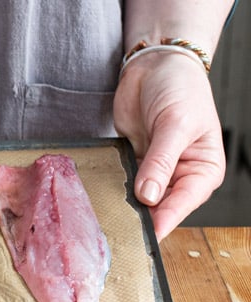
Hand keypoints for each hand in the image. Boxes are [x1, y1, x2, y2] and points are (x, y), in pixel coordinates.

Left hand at [113, 52, 225, 240]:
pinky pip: (123, 183)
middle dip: (141, 218)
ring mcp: (155, 171)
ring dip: (124, 206)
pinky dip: (113, 191)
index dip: (164, 220)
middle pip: (160, 207)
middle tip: (118, 232)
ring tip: (104, 220)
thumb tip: (147, 196)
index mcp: (203, 169)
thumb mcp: (174, 124)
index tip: (146, 236)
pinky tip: (98, 200)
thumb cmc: (180, 89)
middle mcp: (181, 175)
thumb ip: (160, 161)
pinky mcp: (134, 163)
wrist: (156, 65)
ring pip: (139, 200)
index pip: (183, 203)